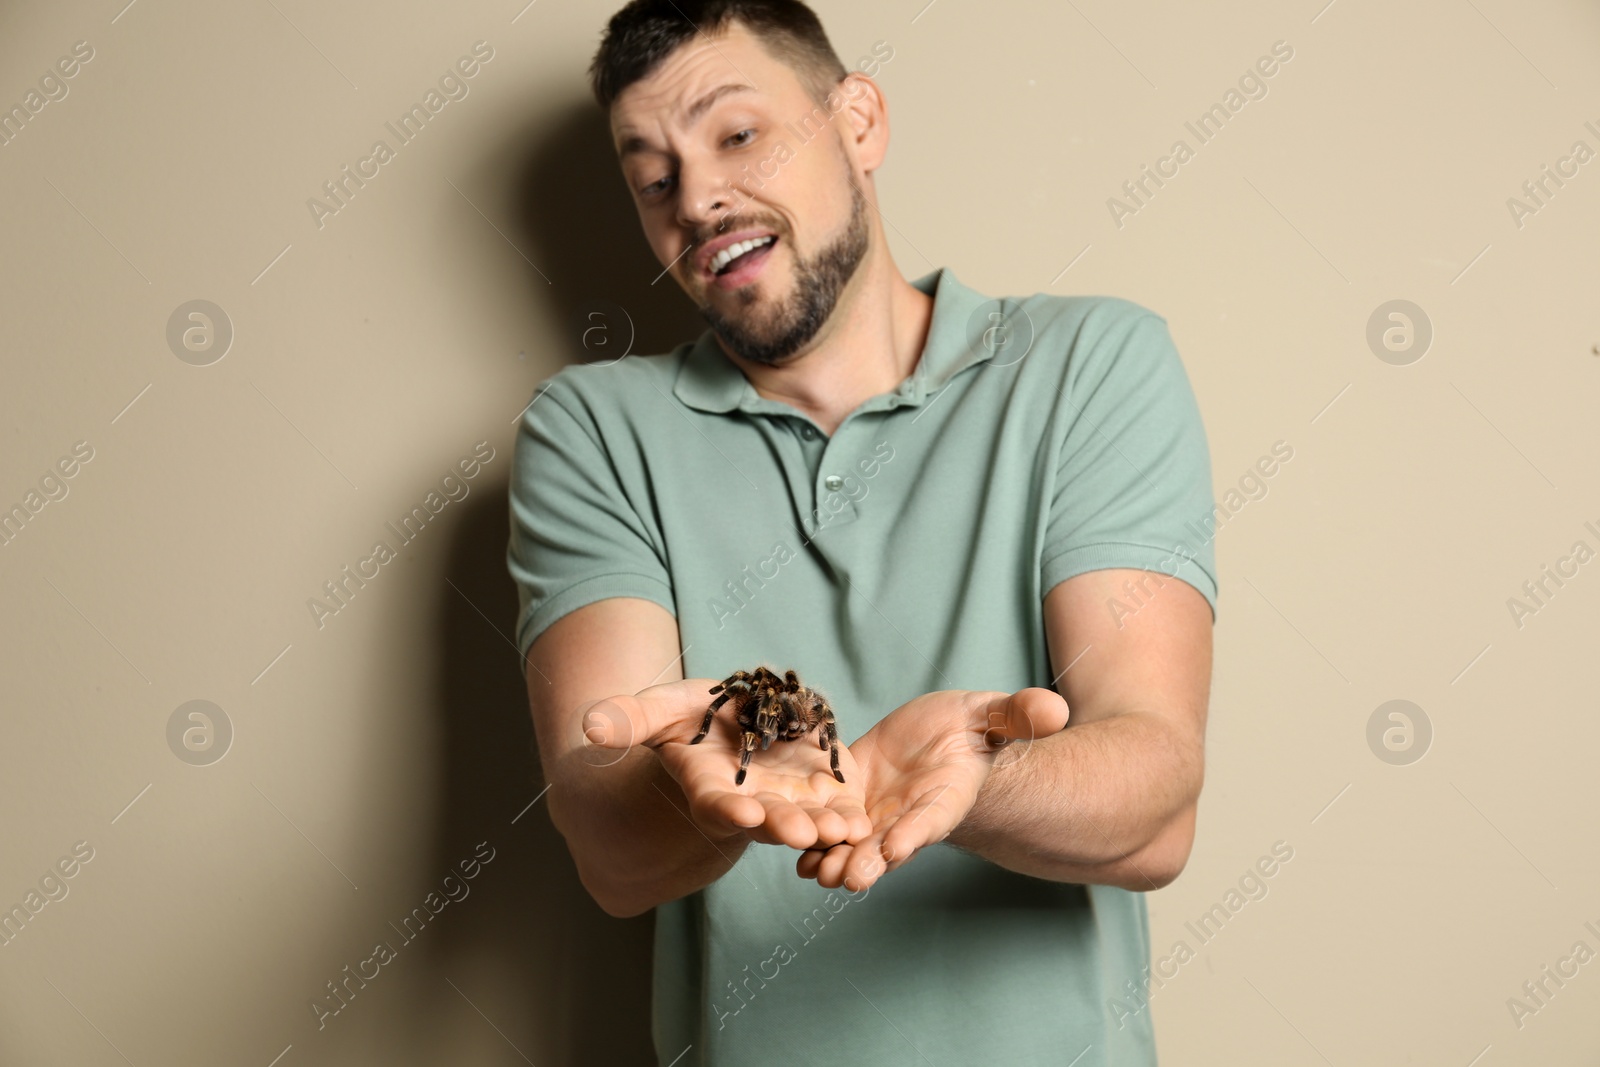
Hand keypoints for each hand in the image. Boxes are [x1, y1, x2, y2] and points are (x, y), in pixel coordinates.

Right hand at [579, 678, 871, 850]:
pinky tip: (864, 822)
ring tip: (843, 831)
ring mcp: (788, 800)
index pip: (717, 805)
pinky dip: (849, 816)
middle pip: (768, 819)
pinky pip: (837, 806)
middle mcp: (750, 803)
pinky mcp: (820, 788)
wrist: (731, 721)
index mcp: (710, 790)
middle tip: (803, 831)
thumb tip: (587, 726)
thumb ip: (628, 719)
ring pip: (808, 820)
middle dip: (785, 825)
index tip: (743, 813)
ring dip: (825, 829)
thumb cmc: (688, 718)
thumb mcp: (660, 710)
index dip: (729, 810)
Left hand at [795, 688, 1068, 890]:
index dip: (916, 832)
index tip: (898, 845)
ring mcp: (877, 813)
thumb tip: (1054, 708)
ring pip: (854, 844)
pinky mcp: (850, 800)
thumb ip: (1017, 715)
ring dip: (834, 858)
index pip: (933, 818)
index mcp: (945, 796)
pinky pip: (829, 824)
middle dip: (868, 862)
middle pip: (888, 845)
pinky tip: (791, 852)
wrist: (941, 738)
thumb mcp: (992, 714)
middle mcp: (909, 814)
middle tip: (847, 879)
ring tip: (813, 872)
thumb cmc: (973, 728)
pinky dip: (812, 839)